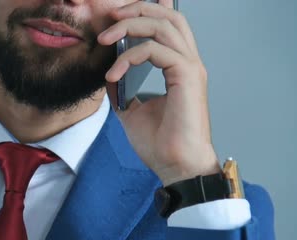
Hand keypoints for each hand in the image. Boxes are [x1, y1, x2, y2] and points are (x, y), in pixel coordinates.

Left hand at [98, 0, 220, 185]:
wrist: (175, 166)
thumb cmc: (161, 143)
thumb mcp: (132, 110)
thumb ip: (123, 88)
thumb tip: (109, 74)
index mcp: (179, 67)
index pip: (168, 25)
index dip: (145, 12)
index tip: (117, 16)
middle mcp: (188, 62)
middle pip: (169, 16)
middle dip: (138, 8)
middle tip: (111, 16)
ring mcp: (190, 68)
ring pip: (164, 25)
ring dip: (131, 25)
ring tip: (105, 37)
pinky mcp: (187, 77)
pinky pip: (155, 51)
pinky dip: (130, 57)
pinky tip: (113, 74)